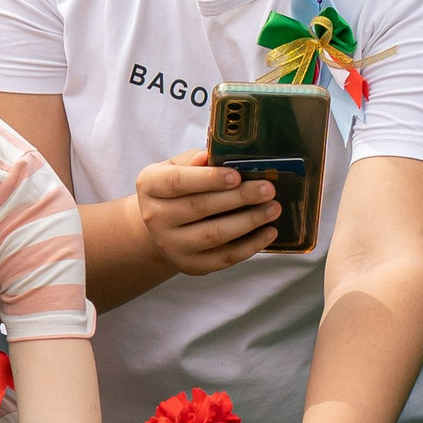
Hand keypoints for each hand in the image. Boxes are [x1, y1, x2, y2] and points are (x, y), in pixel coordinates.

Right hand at [134, 147, 282, 277]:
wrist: (161, 226)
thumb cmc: (177, 188)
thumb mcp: (177, 166)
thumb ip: (196, 160)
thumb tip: (216, 155)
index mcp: (150, 186)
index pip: (177, 182)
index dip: (208, 179)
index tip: (237, 175)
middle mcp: (154, 218)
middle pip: (199, 207)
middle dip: (238, 198)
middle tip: (267, 189)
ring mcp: (172, 246)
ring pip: (214, 235)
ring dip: (249, 222)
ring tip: (273, 208)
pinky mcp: (191, 266)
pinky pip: (224, 258)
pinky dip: (250, 246)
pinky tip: (269, 232)